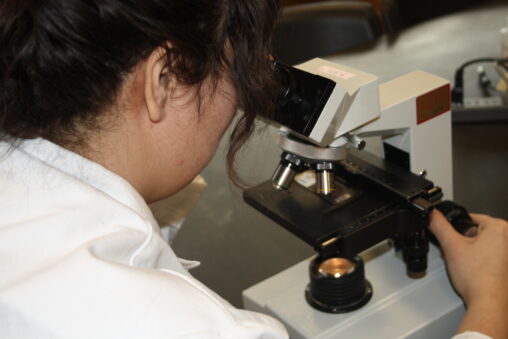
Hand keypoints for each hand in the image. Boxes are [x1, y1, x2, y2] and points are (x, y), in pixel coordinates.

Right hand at [429, 210, 507, 336]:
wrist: (488, 303)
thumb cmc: (477, 278)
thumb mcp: (451, 246)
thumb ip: (438, 226)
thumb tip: (431, 213)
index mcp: (499, 228)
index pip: (469, 219)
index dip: (455, 230)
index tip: (451, 241)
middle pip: (475, 232)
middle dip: (461, 243)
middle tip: (456, 255)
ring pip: (481, 245)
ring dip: (467, 252)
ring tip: (463, 265)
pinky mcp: (506, 266)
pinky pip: (488, 256)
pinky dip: (478, 261)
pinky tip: (471, 271)